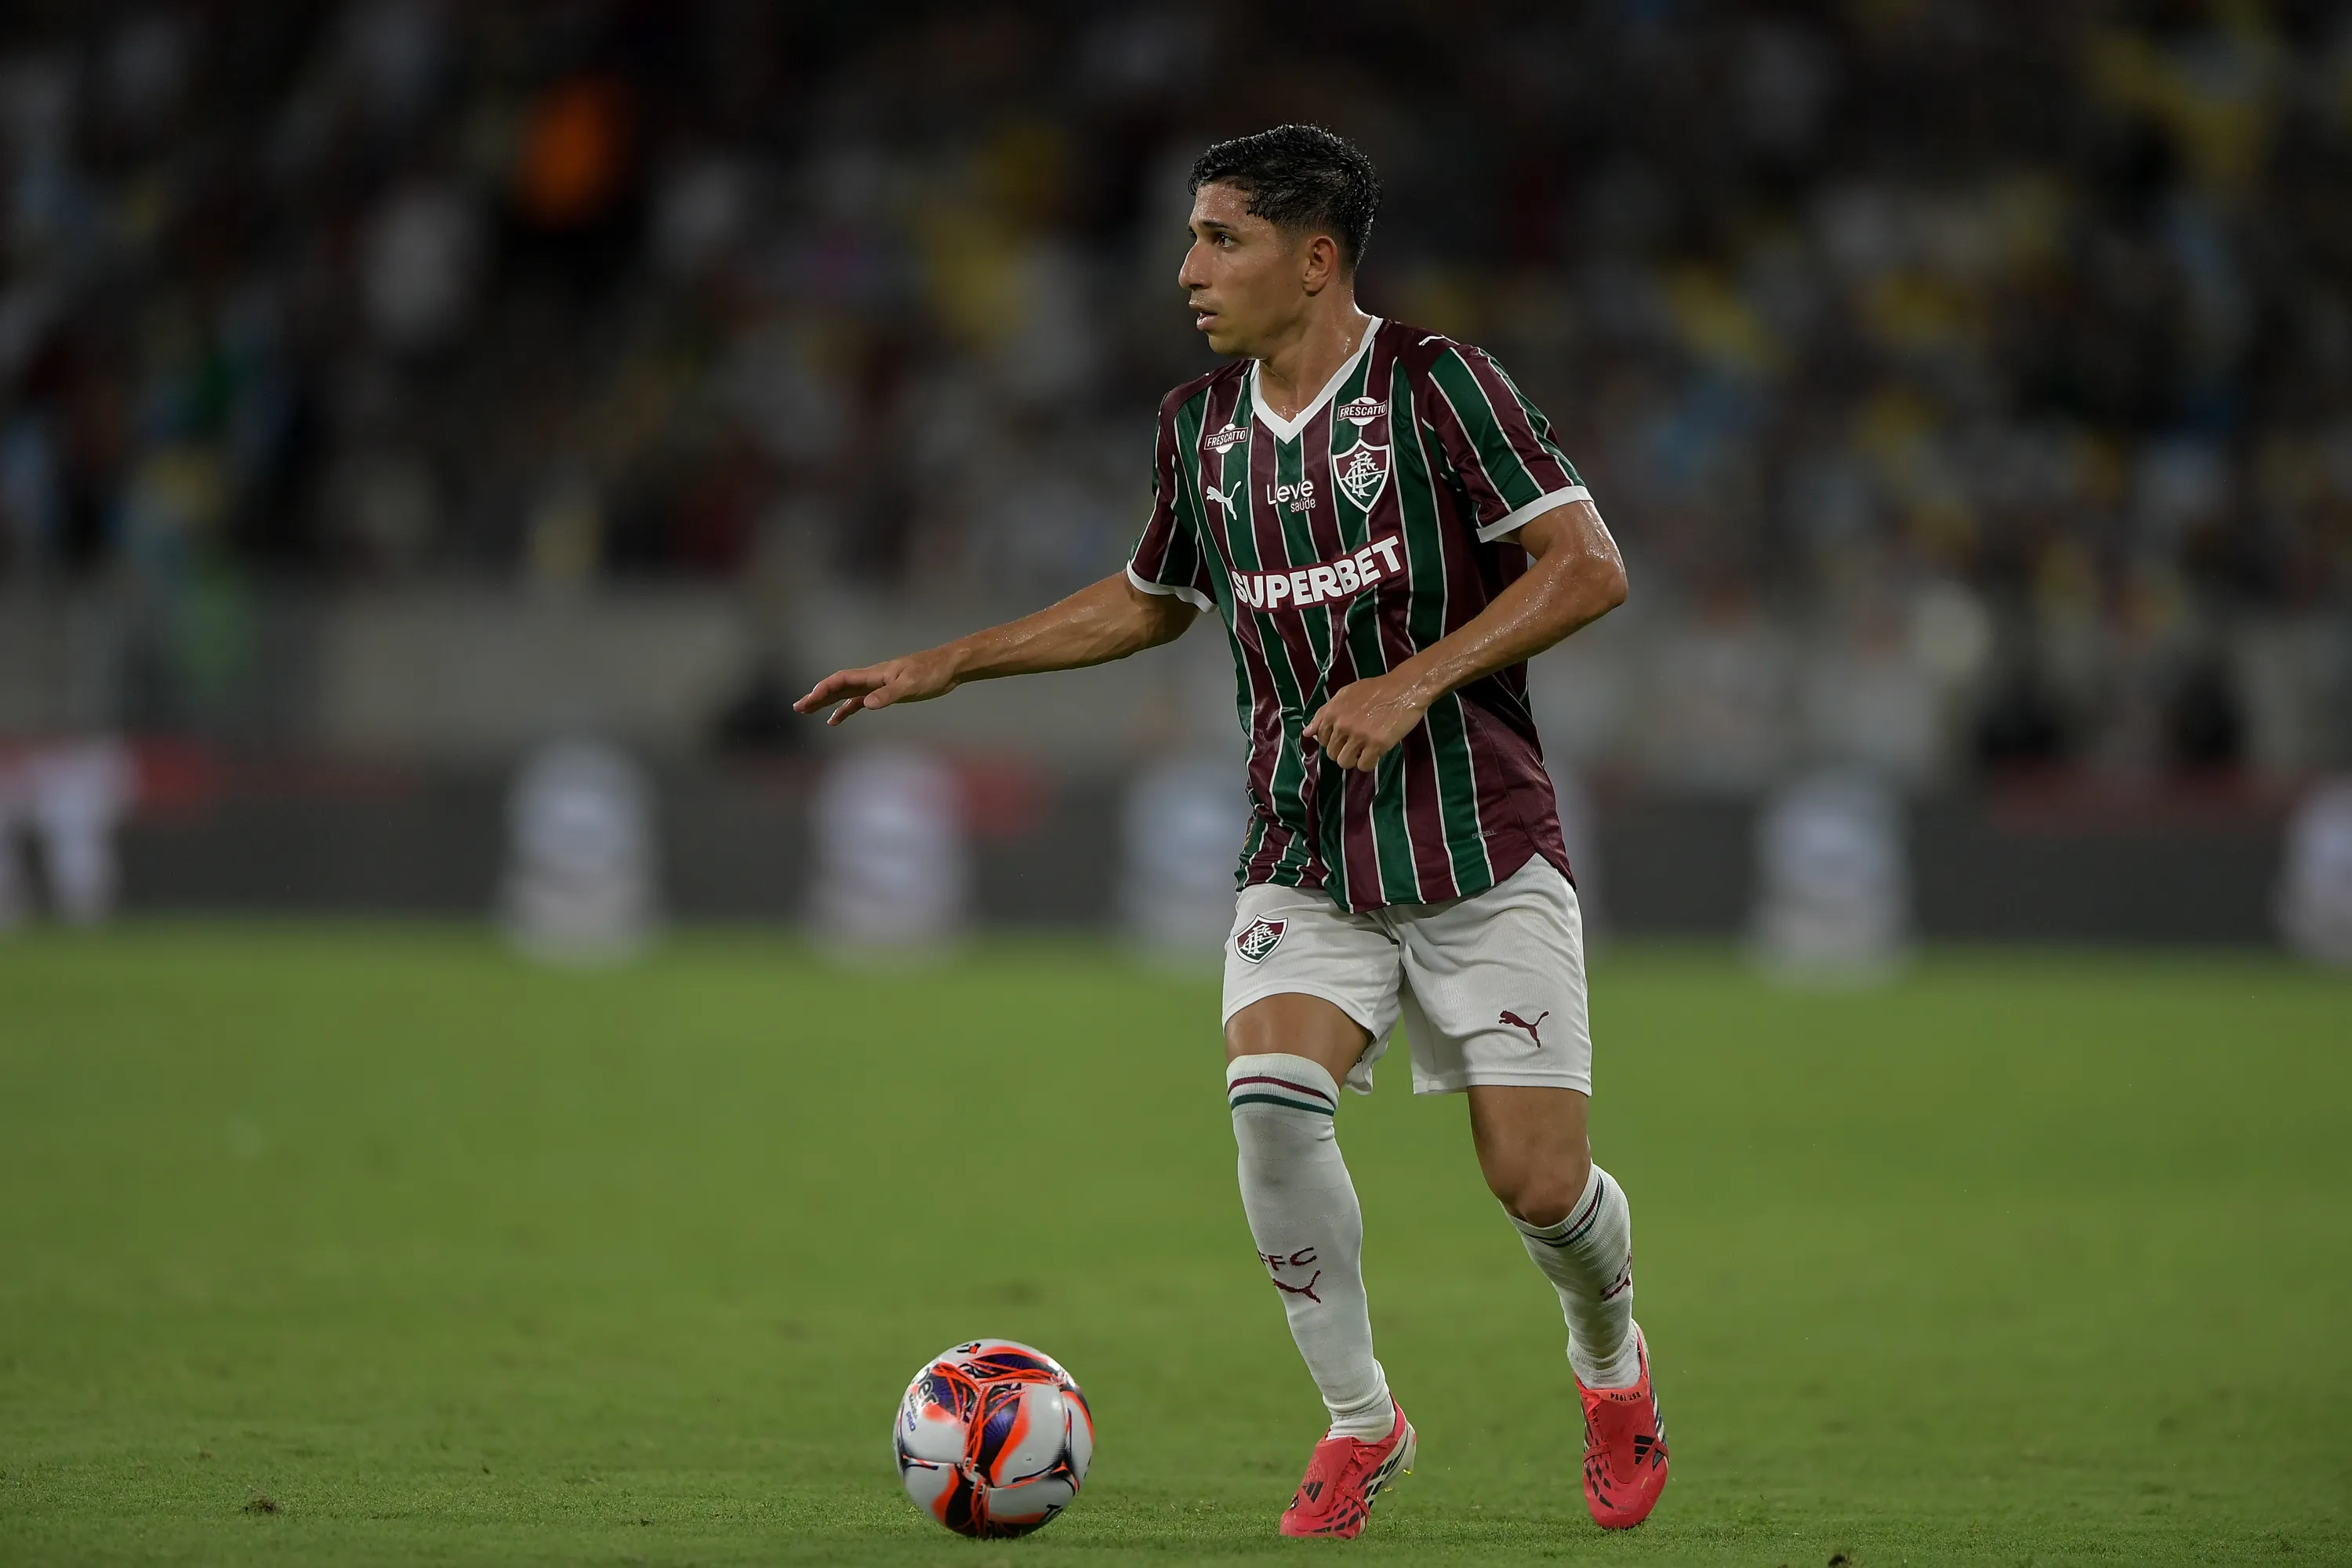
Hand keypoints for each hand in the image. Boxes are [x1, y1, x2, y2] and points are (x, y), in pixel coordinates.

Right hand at [793, 649, 961, 725]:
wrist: (950, 666)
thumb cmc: (932, 673)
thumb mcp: (910, 686)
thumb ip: (887, 695)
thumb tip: (865, 705)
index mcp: (874, 674)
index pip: (841, 680)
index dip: (823, 690)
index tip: (809, 700)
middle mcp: (871, 678)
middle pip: (838, 686)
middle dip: (817, 696)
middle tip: (798, 708)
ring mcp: (877, 684)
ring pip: (845, 693)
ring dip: (827, 702)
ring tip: (809, 711)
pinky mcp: (886, 691)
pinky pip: (858, 700)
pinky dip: (846, 709)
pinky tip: (837, 719)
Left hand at [1304, 673, 1428, 771]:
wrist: (1404, 688)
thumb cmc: (1376, 689)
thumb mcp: (1344, 694)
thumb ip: (1324, 713)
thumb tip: (1306, 733)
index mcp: (1332, 712)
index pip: (1321, 739)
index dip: (1332, 741)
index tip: (1345, 737)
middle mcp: (1342, 725)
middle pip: (1332, 753)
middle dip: (1343, 751)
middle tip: (1358, 744)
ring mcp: (1358, 735)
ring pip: (1344, 762)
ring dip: (1354, 760)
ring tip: (1365, 751)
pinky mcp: (1376, 744)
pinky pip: (1363, 766)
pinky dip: (1368, 764)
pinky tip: (1375, 754)